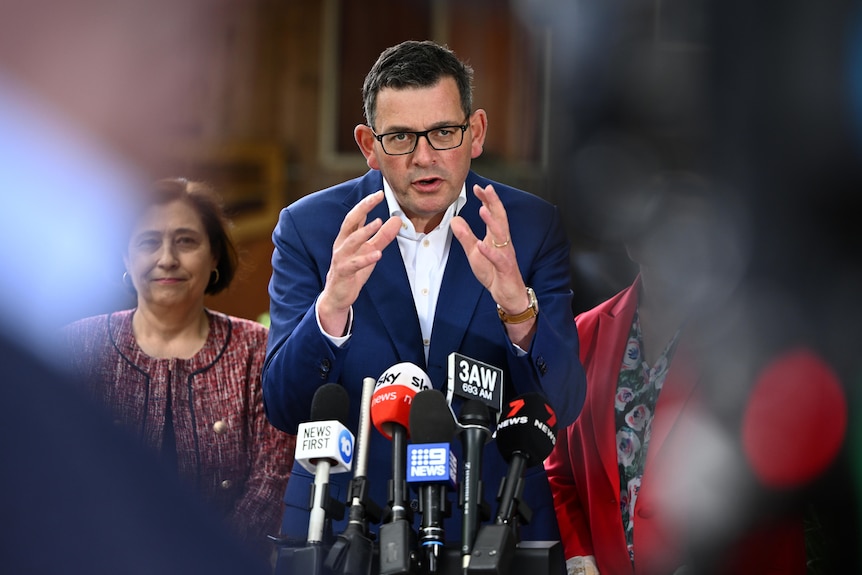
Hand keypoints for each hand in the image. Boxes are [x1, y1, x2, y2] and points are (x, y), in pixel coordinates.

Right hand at [318, 190, 400, 335]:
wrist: (337, 295)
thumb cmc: (353, 270)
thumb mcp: (370, 251)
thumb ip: (383, 237)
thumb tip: (397, 220)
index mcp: (347, 237)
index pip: (356, 215)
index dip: (366, 203)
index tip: (379, 192)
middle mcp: (342, 244)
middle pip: (350, 221)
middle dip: (363, 207)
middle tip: (376, 197)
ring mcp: (341, 258)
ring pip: (351, 241)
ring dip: (364, 231)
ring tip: (378, 222)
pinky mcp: (343, 272)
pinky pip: (354, 264)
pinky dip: (365, 259)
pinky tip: (378, 255)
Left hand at [451, 184, 528, 312]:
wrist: (508, 295)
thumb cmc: (494, 272)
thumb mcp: (475, 253)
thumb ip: (465, 236)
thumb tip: (454, 220)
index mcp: (497, 237)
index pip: (493, 214)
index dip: (487, 200)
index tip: (478, 187)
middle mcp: (504, 243)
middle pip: (500, 219)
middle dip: (493, 203)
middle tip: (486, 188)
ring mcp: (506, 255)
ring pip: (501, 236)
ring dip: (492, 223)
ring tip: (483, 210)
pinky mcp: (505, 269)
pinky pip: (498, 259)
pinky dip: (490, 252)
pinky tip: (481, 245)